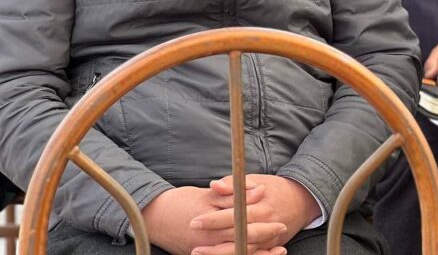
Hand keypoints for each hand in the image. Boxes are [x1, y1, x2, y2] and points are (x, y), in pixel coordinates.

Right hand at [141, 184, 285, 254]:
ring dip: (259, 254)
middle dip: (266, 240)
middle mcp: (210, 241)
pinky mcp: (202, 254)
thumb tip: (259, 190)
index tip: (280, 223)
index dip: (265, 227)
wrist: (155, 217)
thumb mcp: (208, 195)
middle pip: (244, 244)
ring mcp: (206, 250)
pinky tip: (258, 254)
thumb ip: (233, 194)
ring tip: (277, 250)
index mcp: (213, 225)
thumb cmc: (181, 202)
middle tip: (282, 232)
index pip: (245, 229)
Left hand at [190, 174, 321, 254]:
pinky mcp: (267, 247)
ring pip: (242, 251)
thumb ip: (235, 183)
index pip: (234, 215)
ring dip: (219, 254)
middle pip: (237, 237)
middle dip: (213, 242)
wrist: (301, 202)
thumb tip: (215, 185)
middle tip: (194, 243)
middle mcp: (265, 225)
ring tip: (198, 251)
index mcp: (261, 207)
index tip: (196, 220)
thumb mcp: (257, 180)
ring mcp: (268, 240)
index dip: (214, 219)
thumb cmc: (275, 189)